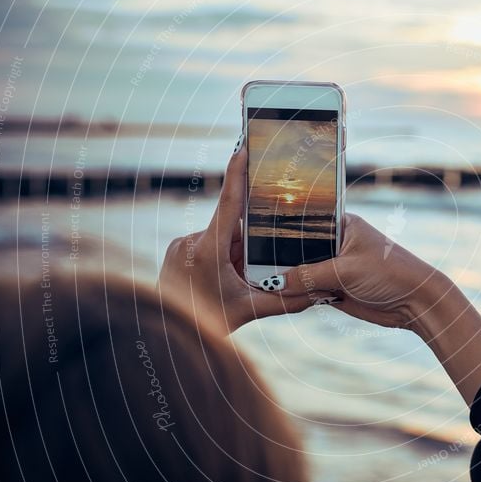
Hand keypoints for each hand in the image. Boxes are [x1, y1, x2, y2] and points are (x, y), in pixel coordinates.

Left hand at [158, 136, 334, 333]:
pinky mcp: (176, 252)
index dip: (238, 172)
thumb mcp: (249, 312)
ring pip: (221, 239)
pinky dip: (221, 260)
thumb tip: (317, 293)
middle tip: (248, 275)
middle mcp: (191, 242)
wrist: (163, 335)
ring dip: (234, 256)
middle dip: (248, 247)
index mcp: (209, 250)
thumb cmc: (206, 324)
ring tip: (231, 286)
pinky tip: (221, 283)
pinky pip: (207, 246)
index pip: (229, 203)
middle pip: (233, 230)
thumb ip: (285, 300)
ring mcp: (181, 246)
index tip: (245, 146)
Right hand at [264, 213, 480, 404]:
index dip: (279, 227)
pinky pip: (309, 288)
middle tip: (247, 260)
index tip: (252, 232)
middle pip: (298, 247)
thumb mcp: (345, 271)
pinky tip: (276, 294)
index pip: (303, 220)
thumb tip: (274, 282)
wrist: (416, 303)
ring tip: (255, 279)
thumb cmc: (389, 273)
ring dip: (286, 277)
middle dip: (278, 256)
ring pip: (301, 270)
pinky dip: (297, 293)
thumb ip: (308, 276)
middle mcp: (335, 241)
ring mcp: (334, 265)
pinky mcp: (335, 288)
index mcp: (341, 224)